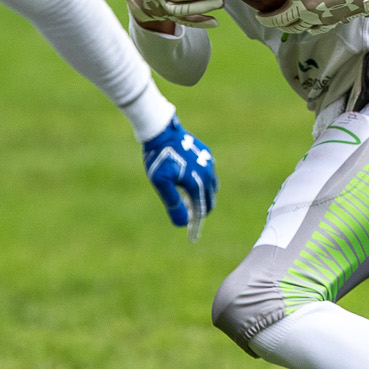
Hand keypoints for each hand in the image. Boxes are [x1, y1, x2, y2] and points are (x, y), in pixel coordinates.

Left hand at [142, 116, 216, 240]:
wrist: (161, 130)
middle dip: (199, 213)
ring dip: (201, 199)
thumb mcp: (161, 183)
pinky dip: (202, 185)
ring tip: (185, 201)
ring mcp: (209, 163)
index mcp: (198, 183)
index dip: (196, 227)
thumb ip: (173, 203)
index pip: (200, 212)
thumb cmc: (158, 157)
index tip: (192, 239)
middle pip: (208, 202)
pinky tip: (187, 183)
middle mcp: (208, 174)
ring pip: (210, 188)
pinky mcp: (206, 154)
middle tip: (186, 218)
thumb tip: (182, 223)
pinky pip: (208, 175)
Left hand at [225, 0, 368, 33]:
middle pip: (277, 19)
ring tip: (280, 18)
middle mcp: (307, 6)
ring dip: (283, 24)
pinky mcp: (331, 23)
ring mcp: (319, 18)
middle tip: (258, 13)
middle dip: (264, 18)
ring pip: (293, 28)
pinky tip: (305, 21)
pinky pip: (312, 29)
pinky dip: (304, 27)